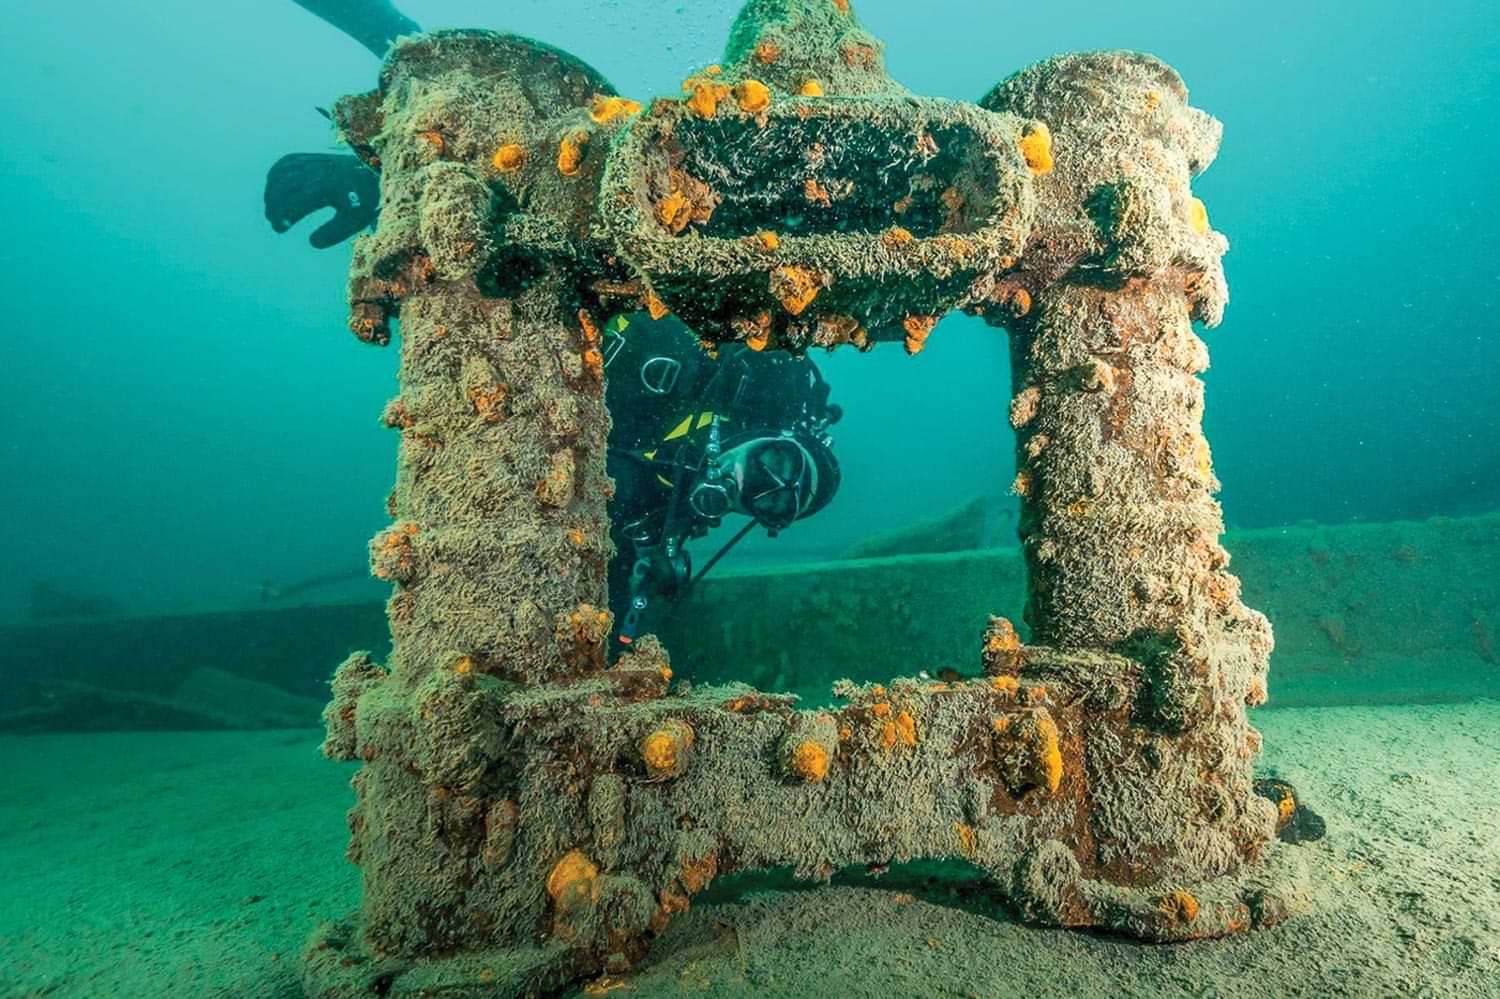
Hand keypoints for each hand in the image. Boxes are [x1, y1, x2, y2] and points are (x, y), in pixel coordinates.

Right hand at [264, 153, 378, 248]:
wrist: (373, 171)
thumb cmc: (363, 199)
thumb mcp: (355, 220)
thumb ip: (334, 233)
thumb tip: (312, 242)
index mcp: (326, 188)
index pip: (295, 203)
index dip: (282, 216)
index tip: (279, 229)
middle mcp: (316, 172)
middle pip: (283, 188)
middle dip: (274, 206)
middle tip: (274, 222)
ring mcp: (312, 161)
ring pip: (281, 173)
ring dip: (271, 192)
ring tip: (271, 209)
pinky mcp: (311, 156)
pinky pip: (286, 162)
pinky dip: (275, 175)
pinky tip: (274, 189)